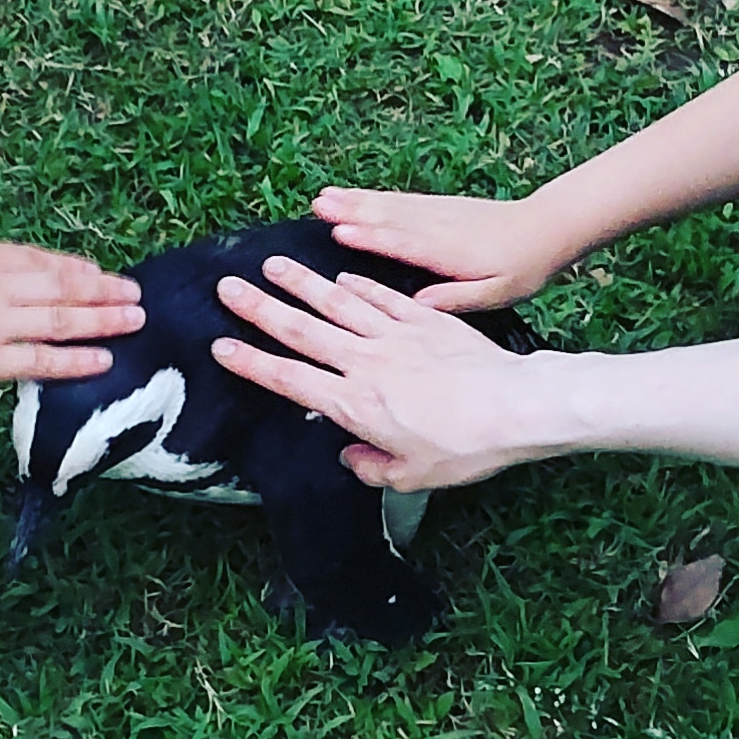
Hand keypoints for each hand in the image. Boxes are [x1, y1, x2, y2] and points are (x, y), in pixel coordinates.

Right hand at [0, 236, 144, 390]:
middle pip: (61, 285)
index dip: (71, 267)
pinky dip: (75, 360)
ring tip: (134, 319)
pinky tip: (103, 359)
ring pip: (62, 319)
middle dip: (102, 288)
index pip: (36, 259)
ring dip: (103, 319)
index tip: (96, 271)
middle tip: (134, 291)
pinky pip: (41, 361)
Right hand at [211, 255, 561, 489]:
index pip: (289, 379)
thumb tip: (351, 459)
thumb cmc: (467, 447)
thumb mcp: (415, 475)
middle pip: (301, 330)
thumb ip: (374, 468)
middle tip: (228, 286)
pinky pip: (382, 296)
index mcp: (355, 404)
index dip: (251, 362)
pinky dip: (358, 284)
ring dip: (301, 282)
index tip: (222, 345)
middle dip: (259, 308)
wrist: (516, 407)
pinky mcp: (426, 318)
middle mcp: (366, 362)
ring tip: (272, 263)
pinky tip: (342, 273)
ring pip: (337, 301)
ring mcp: (396, 334)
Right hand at [311, 187, 564, 311]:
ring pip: (390, 206)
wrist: (547, 227)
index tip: (340, 233)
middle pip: (389, 218)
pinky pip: (400, 200)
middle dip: (352, 212)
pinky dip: (373, 197)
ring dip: (355, 201)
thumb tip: (417, 305)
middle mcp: (438, 227)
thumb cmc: (523, 267)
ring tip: (322, 198)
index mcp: (450, 253)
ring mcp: (437, 213)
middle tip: (317, 208)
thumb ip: (457, 299)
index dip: (372, 238)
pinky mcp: (439, 206)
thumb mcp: (498, 293)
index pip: (405, 243)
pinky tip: (354, 196)